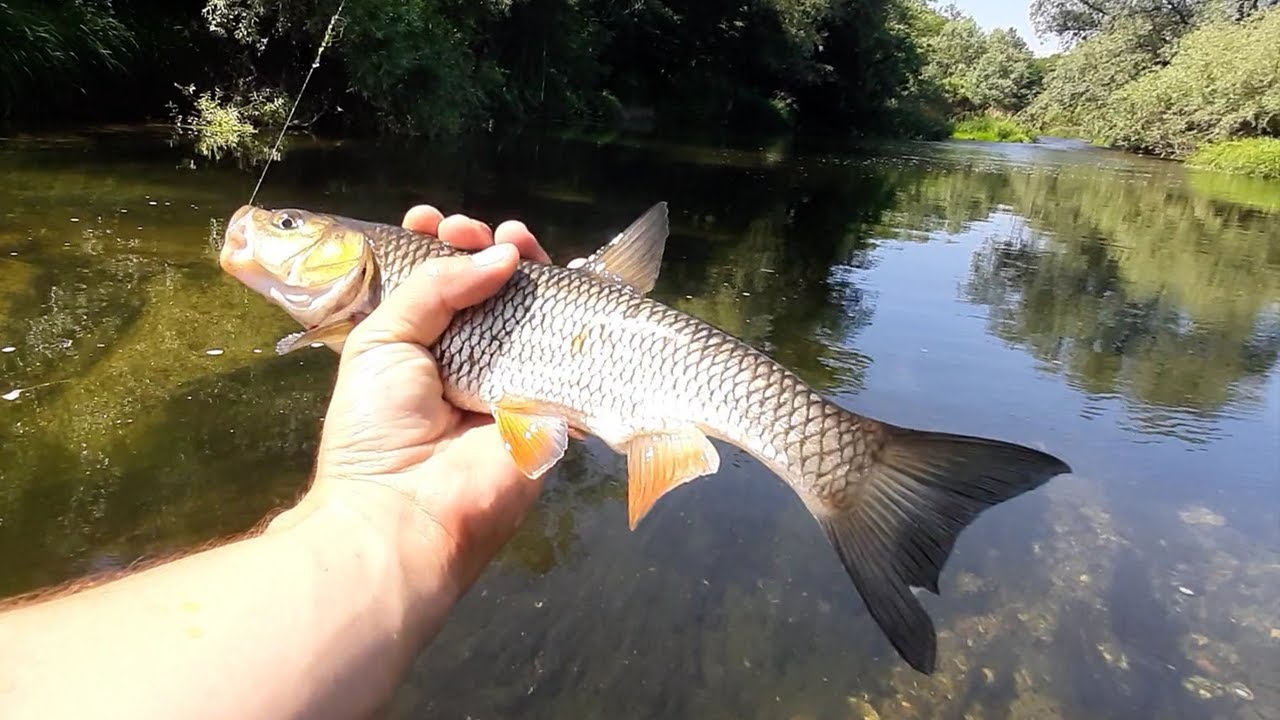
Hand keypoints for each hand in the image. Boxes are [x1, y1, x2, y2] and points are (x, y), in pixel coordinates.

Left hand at [268, 205, 552, 602]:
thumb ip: (434, 288)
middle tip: (476, 231)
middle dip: (486, 251)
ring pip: (533, 313)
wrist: (408, 511)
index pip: (438, 286)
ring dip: (528, 270)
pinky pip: (571, 350)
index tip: (435, 221)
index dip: (442, 250)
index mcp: (421, 348)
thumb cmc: (377, 427)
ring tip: (514, 239)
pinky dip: (573, 313)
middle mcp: (469, 360)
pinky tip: (562, 279)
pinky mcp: (552, 402)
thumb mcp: (381, 341)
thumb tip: (499, 255)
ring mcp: (513, 379)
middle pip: (491, 292)